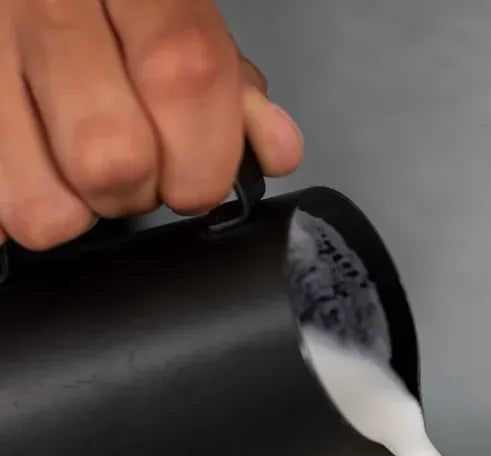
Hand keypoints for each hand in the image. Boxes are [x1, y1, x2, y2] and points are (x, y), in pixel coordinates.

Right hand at [0, 0, 303, 249]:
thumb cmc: (108, 0)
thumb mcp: (179, 16)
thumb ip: (230, 83)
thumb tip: (276, 149)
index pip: (185, 76)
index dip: (208, 155)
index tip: (205, 175)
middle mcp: (44, 1)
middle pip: (112, 157)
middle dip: (146, 192)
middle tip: (144, 170)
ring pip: (40, 203)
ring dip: (77, 210)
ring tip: (79, 170)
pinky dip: (15, 209)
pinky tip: (33, 170)